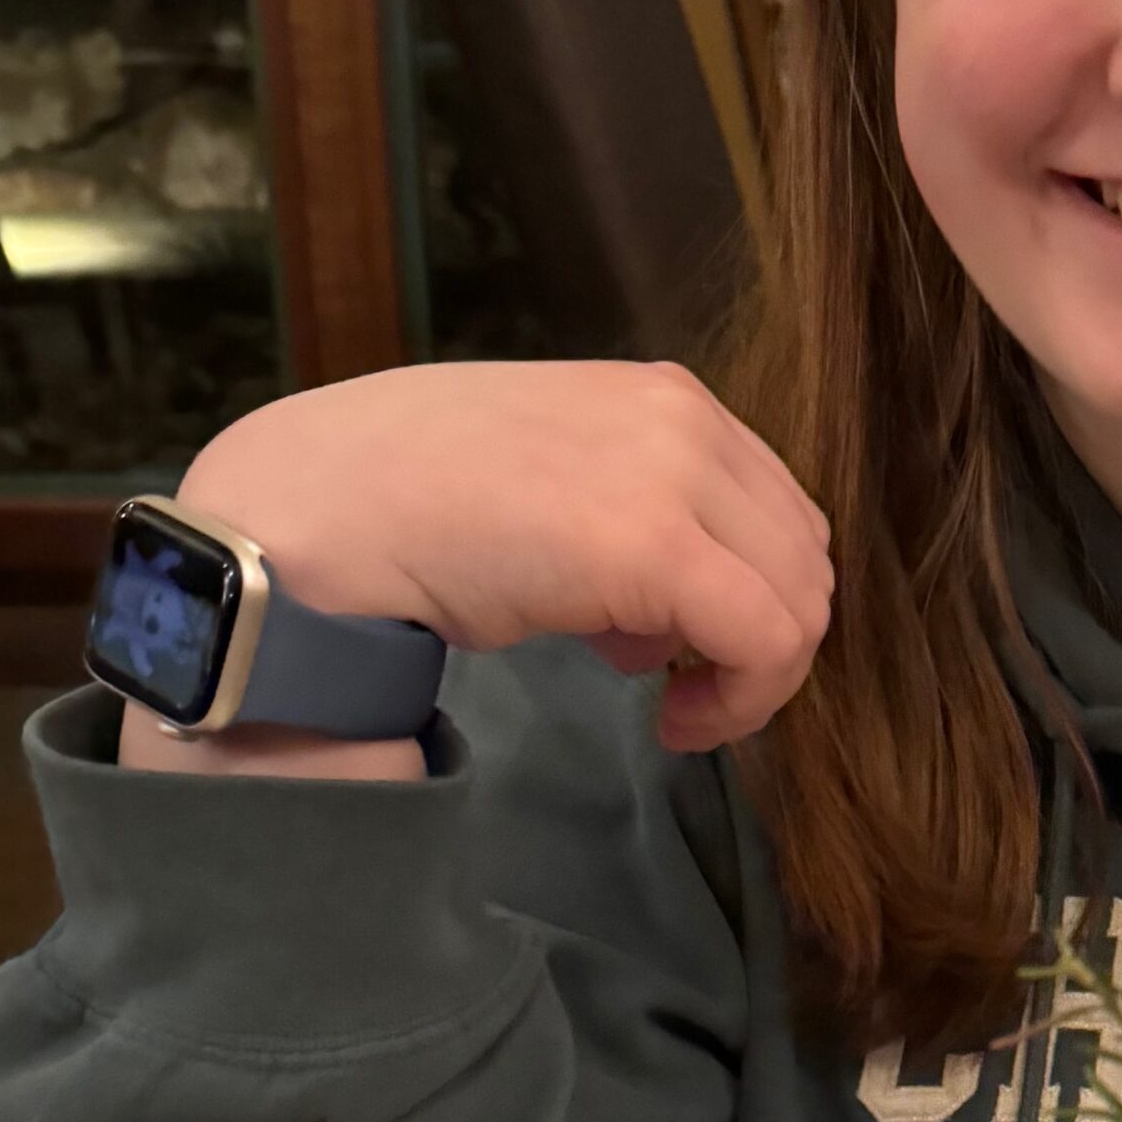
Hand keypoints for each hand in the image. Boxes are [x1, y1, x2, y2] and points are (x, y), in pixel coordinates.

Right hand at [134, 358, 830, 767]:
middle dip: (761, 636)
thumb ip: (625, 525)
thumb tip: (666, 619)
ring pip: (799, 602)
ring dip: (754, 674)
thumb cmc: (404, 505)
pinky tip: (676, 724)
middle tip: (680, 685)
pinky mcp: (658, 544)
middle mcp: (683, 418)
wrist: (319, 508)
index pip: (774, 508)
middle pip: (802, 555)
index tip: (684, 650)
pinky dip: (745, 701)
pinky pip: (769, 641)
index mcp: (662, 397)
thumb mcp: (545, 487)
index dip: (752, 594)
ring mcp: (675, 473)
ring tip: (670, 704)